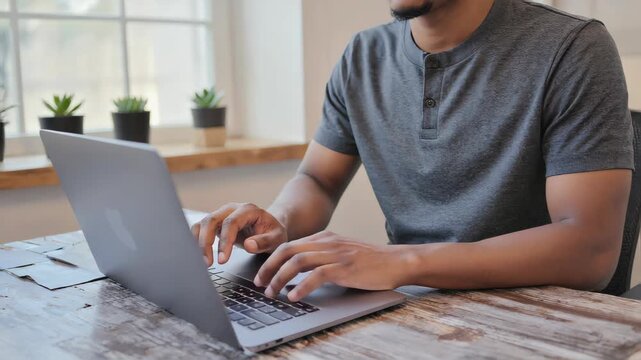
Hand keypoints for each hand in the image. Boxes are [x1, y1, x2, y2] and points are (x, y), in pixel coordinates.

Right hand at [191, 203, 287, 265]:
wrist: (269, 228)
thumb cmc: (273, 232)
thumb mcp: (277, 238)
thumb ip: (264, 241)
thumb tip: (249, 245)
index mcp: (248, 210)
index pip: (231, 223)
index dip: (225, 241)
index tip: (223, 259)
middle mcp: (231, 209)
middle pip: (211, 220)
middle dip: (206, 242)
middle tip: (208, 262)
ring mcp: (221, 215)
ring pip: (202, 224)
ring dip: (198, 243)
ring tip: (203, 262)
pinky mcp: (215, 224)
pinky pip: (200, 229)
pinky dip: (196, 242)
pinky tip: (198, 256)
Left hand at [253, 231, 409, 301]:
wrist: (396, 261)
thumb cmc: (369, 262)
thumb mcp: (340, 253)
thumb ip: (320, 258)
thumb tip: (296, 273)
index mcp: (324, 238)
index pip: (289, 245)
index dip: (271, 260)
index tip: (262, 275)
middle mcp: (326, 242)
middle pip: (287, 251)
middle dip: (269, 268)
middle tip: (260, 284)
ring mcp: (335, 253)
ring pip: (297, 262)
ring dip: (280, 278)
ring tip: (273, 293)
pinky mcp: (345, 267)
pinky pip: (316, 275)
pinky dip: (302, 286)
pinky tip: (295, 296)